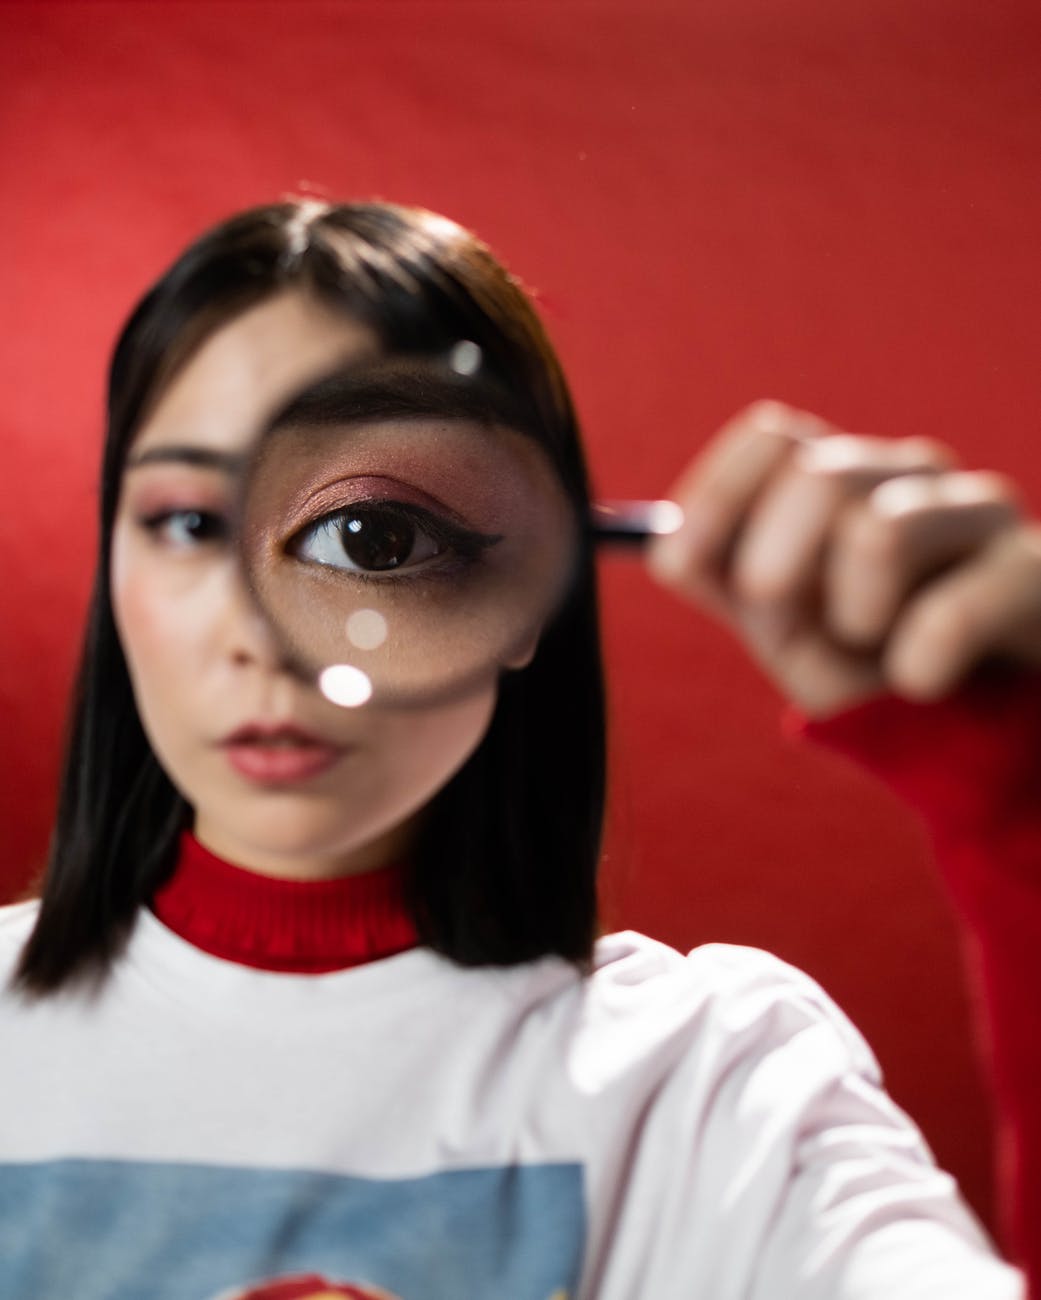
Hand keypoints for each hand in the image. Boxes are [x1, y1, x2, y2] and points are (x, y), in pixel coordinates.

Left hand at [648, 401, 1040, 716]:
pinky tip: (921, 680)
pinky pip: (950, 612)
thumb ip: (724, 581)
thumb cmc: (867, 664)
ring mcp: (980, 512)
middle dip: (774, 566)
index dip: (716, 497)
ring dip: (853, 616)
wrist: (969, 730)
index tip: (683, 564)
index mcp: (843, 476)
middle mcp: (910, 475)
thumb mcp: (784, 627)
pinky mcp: (1035, 570)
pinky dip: (914, 665)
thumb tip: (666, 547)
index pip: (771, 438)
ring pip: (881, 532)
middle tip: (782, 620)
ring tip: (875, 646)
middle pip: (819, 475)